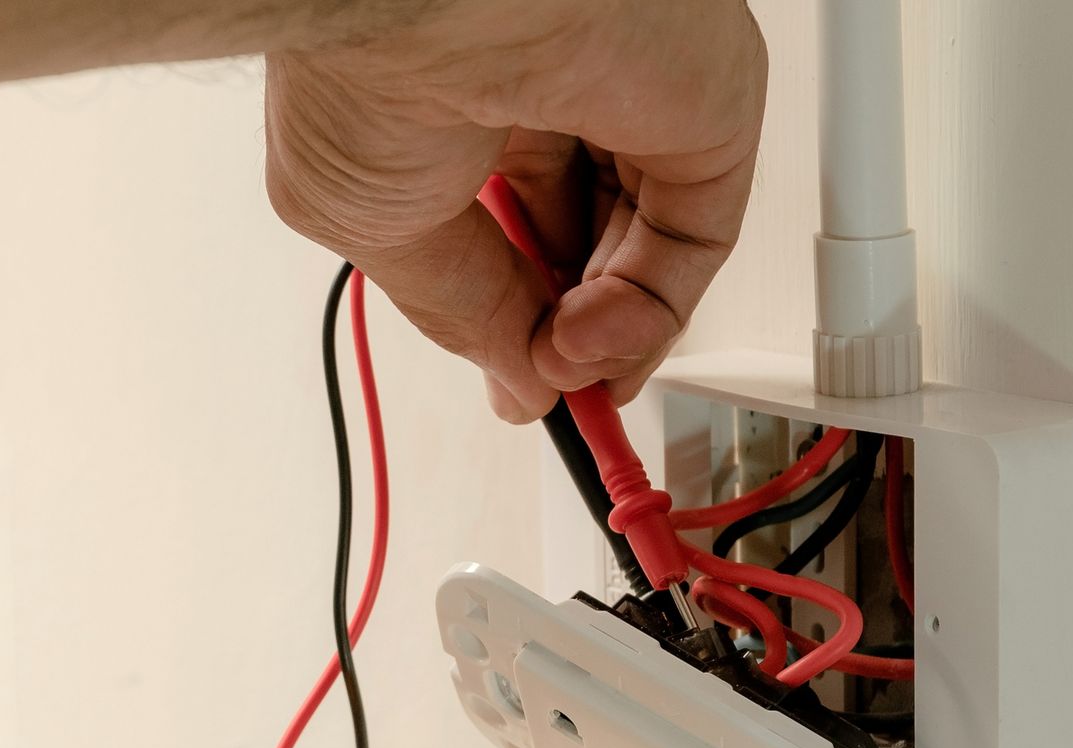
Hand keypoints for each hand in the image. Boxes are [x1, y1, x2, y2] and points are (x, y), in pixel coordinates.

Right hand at [265, 0, 766, 418]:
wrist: (431, 2)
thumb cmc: (369, 71)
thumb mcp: (386, 236)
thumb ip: (463, 317)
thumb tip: (515, 385)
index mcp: (460, 108)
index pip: (514, 229)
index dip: (517, 317)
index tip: (516, 383)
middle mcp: (551, 93)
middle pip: (587, 244)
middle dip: (564, 335)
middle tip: (545, 384)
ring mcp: (632, 97)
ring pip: (647, 250)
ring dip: (607, 338)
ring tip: (562, 366)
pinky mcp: (703, 106)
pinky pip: (696, 231)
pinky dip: (653, 309)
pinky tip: (596, 340)